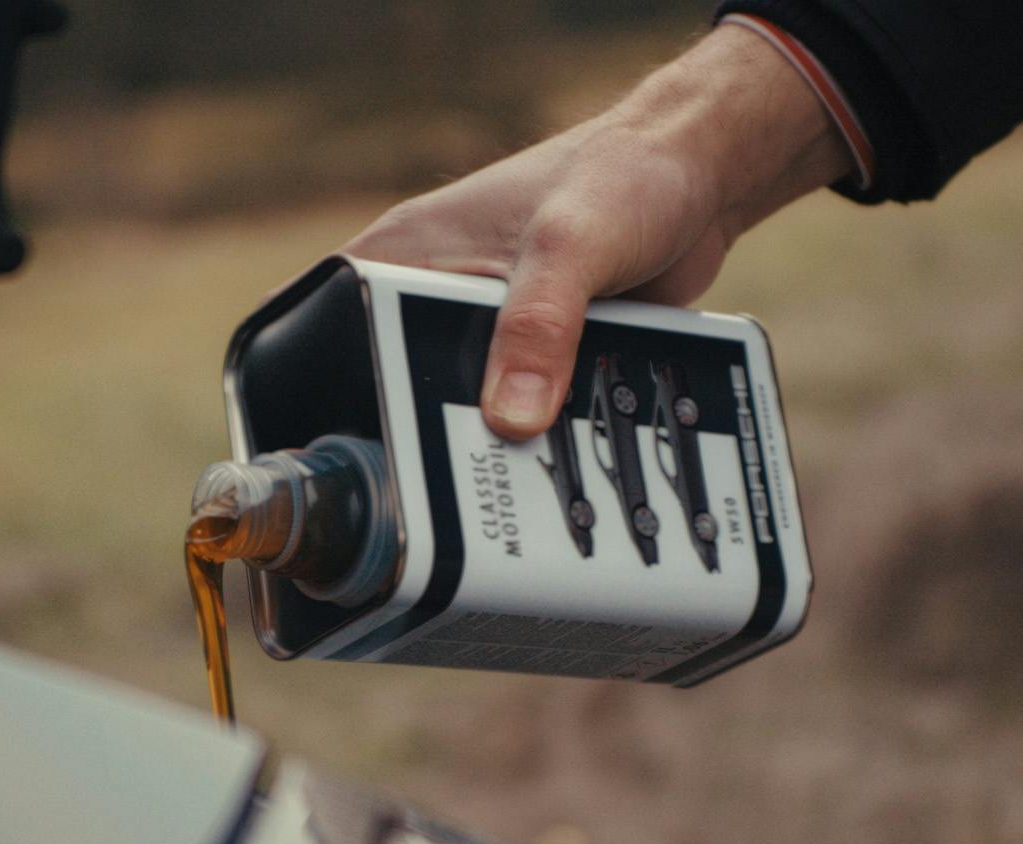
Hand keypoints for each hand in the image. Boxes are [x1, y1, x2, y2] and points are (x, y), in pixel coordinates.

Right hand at [343, 24, 854, 440]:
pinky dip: (539, 437)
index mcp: (407, 252)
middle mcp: (435, 292)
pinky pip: (523, 411)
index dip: (323, 387)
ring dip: (488, 443)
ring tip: (502, 489)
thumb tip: (512, 418)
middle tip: (442, 489)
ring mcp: (487, 327)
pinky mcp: (537, 356)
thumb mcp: (570, 246)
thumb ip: (538, 327)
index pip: (331, 325)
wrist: (700, 178)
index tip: (339, 450)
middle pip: (398, 385)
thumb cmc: (623, 174)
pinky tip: (551, 469)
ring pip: (464, 407)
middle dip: (421, 434)